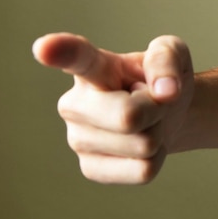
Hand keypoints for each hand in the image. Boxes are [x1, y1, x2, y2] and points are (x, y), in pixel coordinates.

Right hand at [32, 33, 193, 183]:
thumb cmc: (161, 78)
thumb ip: (168, 59)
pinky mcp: (90, 168)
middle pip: (129, 116)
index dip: (60, 51)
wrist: (168, 113)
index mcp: (93, 65)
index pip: (75, 57)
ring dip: (159, 132)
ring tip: (146, 120)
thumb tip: (166, 91)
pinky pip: (145, 170)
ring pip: (144, 144)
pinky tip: (142, 144)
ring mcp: (77, 138)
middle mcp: (74, 103)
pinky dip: (159, 157)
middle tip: (152, 101)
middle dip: (157, 110)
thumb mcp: (174, 54)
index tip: (44, 48)